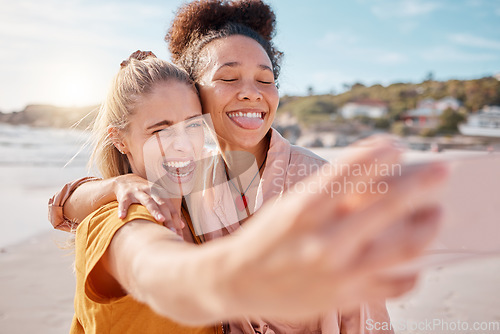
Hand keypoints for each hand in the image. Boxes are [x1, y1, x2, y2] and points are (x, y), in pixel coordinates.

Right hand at [113, 174, 183, 234]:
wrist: (125, 181)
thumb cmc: (145, 194)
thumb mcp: (157, 199)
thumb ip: (168, 211)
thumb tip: (182, 226)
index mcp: (160, 193)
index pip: (170, 207)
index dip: (176, 220)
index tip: (179, 233)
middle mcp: (151, 191)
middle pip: (162, 204)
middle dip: (168, 217)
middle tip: (173, 230)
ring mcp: (138, 192)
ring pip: (148, 201)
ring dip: (154, 210)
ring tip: (160, 220)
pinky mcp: (125, 195)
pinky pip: (124, 203)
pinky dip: (123, 209)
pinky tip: (122, 217)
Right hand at [219, 136, 447, 319]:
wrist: (237, 280)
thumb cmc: (265, 238)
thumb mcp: (289, 206)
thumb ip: (329, 195)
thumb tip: (374, 178)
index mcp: (303, 210)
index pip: (352, 171)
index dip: (380, 154)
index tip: (396, 145)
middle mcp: (323, 240)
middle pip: (388, 206)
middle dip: (421, 184)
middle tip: (441, 171)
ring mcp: (338, 271)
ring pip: (402, 247)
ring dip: (426, 227)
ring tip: (435, 215)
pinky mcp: (346, 296)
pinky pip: (394, 284)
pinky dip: (411, 270)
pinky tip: (412, 260)